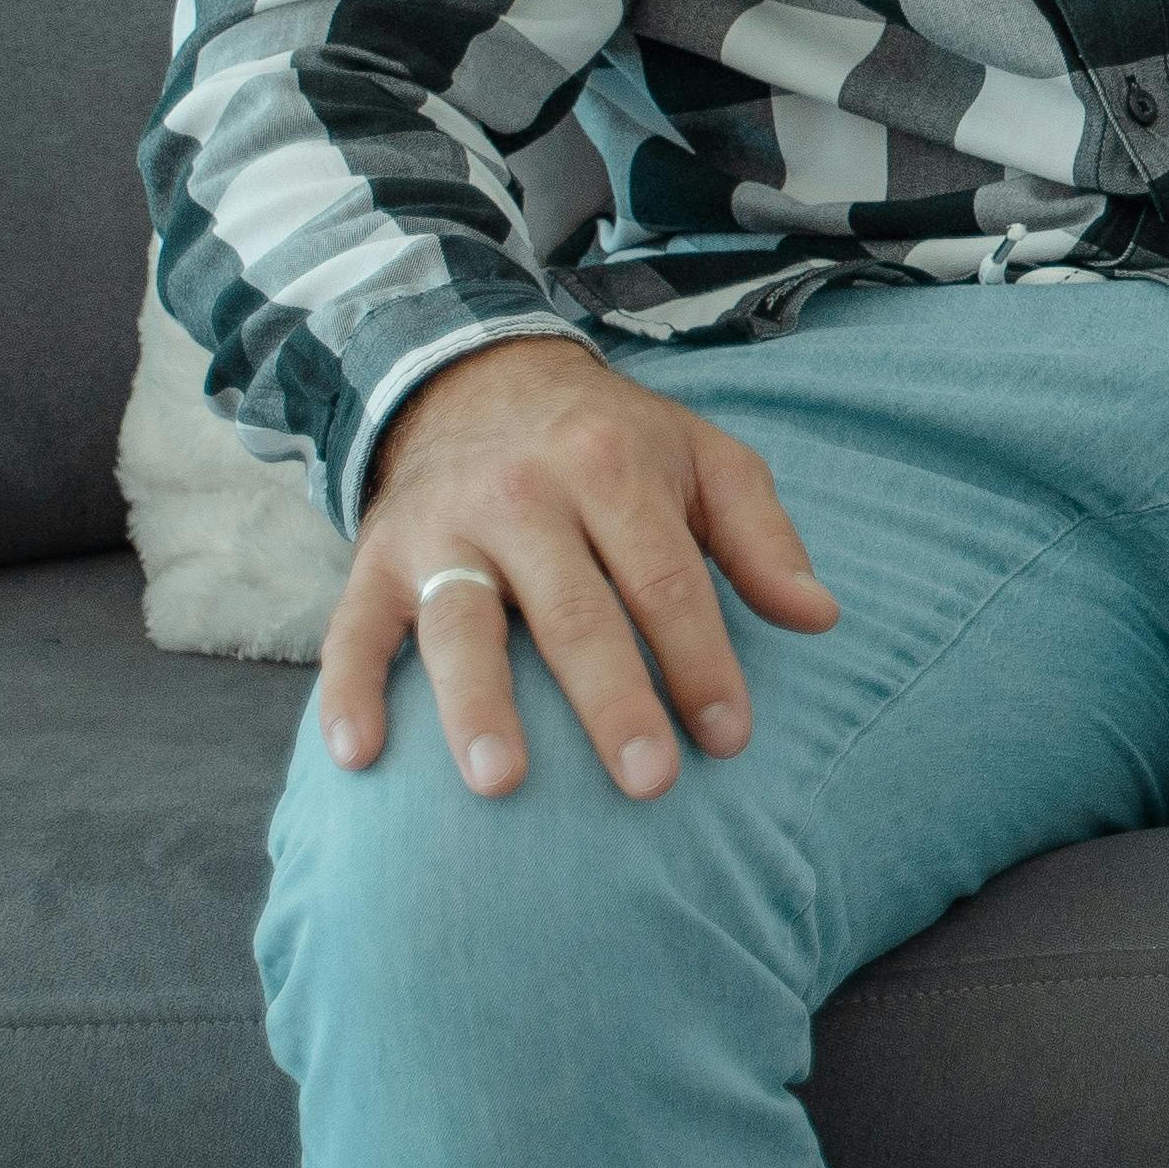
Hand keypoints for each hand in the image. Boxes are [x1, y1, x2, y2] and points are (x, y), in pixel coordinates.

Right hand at [326, 335, 836, 803]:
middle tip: (648, 782)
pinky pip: (351, 630)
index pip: (664, 578)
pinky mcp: (375, 560)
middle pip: (573, 611)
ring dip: (477, 706)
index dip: (699, 659)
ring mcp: (442, 530)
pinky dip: (348, 692)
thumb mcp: (704, 461)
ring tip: (502, 783)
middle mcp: (523, 495)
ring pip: (460, 624)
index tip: (728, 736)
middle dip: (612, 700)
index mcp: (611, 468)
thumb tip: (820, 618)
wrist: (479, 384)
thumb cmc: (614, 443)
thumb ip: (761, 539)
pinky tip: (359, 756)